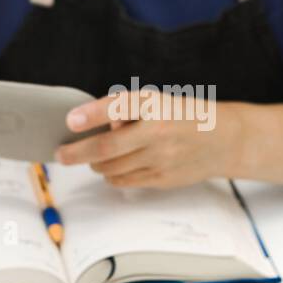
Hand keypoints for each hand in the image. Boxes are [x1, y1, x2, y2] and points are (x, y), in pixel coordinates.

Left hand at [54, 88, 240, 187]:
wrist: (223, 140)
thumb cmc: (182, 116)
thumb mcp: (159, 102)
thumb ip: (127, 111)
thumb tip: (98, 127)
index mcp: (155, 105)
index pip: (118, 107)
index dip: (91, 114)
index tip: (70, 120)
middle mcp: (157, 132)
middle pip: (106, 148)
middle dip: (77, 153)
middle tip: (60, 154)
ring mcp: (161, 159)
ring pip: (111, 168)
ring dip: (94, 164)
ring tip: (91, 158)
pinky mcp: (162, 179)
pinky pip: (124, 180)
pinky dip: (111, 175)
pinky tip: (111, 168)